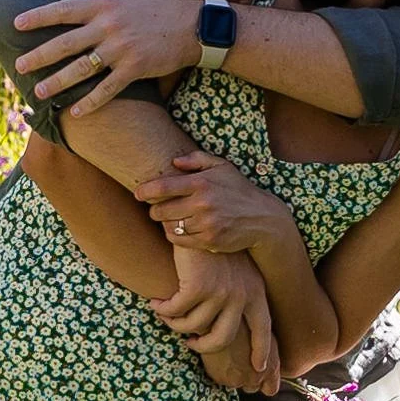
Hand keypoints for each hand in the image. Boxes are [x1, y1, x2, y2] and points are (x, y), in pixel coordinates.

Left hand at [12, 0, 199, 109]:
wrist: (194, 27)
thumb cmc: (161, 2)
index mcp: (105, 5)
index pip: (64, 10)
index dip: (39, 17)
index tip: (17, 24)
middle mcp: (109, 27)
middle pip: (67, 43)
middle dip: (40, 56)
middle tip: (18, 67)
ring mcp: (121, 50)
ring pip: (83, 69)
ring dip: (59, 82)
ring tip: (39, 93)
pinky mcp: (135, 69)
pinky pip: (108, 89)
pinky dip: (91, 102)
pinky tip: (75, 113)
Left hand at [135, 149, 291, 259]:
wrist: (262, 218)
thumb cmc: (238, 189)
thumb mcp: (222, 166)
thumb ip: (197, 160)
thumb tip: (174, 162)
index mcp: (202, 183)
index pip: (163, 187)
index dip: (145, 191)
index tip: (137, 194)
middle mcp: (202, 203)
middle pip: (161, 210)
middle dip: (154, 209)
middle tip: (156, 207)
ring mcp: (206, 224)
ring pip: (168, 226)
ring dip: (165, 222)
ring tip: (169, 218)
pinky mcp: (209, 241)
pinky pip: (179, 240)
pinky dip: (173, 235)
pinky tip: (178, 229)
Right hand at [152, 244, 278, 393]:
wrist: (198, 215)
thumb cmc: (212, 245)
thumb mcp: (233, 270)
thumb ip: (236, 295)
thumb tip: (228, 326)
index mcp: (255, 290)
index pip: (263, 328)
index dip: (262, 350)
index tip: (259, 368)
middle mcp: (242, 293)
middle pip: (222, 338)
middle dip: (204, 346)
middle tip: (191, 343)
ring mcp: (221, 291)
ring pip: (193, 326)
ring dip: (175, 323)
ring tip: (166, 314)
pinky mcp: (198, 287)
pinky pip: (176, 311)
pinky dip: (164, 309)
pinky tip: (157, 303)